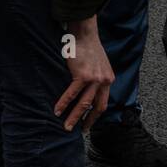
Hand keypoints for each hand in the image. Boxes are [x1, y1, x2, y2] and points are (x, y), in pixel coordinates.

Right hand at [55, 16, 113, 131]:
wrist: (85, 34)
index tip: (89, 124)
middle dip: (88, 121)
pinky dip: (64, 104)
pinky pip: (72, 94)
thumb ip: (97, 78)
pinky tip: (57, 110)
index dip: (96, 115)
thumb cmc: (89, 48)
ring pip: (84, 104)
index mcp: (109, 80)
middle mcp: (105, 81)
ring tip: (66, 126)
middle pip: (97, 107)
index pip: (103, 102)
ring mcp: (95, 79)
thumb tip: (87, 90)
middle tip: (79, 131)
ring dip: (74, 117)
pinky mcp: (83, 76)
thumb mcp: (99, 65)